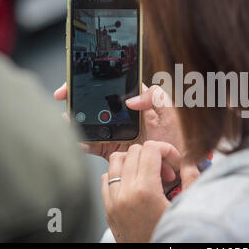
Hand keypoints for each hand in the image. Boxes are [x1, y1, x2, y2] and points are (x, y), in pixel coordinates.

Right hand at [53, 82, 184, 160]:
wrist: (182, 166)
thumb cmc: (182, 137)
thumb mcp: (173, 112)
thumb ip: (156, 98)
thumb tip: (131, 100)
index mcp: (138, 102)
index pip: (112, 86)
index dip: (92, 82)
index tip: (76, 83)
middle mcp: (125, 116)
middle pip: (97, 105)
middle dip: (79, 102)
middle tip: (66, 101)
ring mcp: (118, 133)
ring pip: (92, 125)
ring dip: (78, 122)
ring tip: (68, 120)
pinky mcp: (114, 150)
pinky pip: (95, 145)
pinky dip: (84, 143)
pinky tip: (79, 140)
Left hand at [101, 141, 199, 242]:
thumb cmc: (166, 237)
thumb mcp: (185, 207)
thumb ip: (191, 178)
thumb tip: (190, 160)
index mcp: (145, 191)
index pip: (151, 148)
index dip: (167, 150)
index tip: (174, 162)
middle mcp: (124, 193)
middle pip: (135, 151)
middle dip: (154, 157)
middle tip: (166, 174)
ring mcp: (113, 200)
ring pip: (116, 160)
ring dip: (134, 161)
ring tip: (148, 175)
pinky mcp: (107, 208)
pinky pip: (106, 178)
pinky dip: (119, 175)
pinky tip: (134, 185)